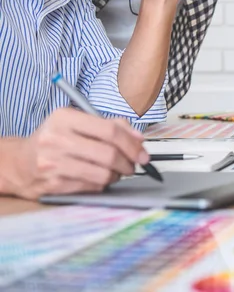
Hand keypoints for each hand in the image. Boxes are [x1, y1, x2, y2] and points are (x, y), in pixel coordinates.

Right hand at [2, 108, 148, 199]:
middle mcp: (56, 139)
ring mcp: (53, 164)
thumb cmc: (55, 140)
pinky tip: (98, 178)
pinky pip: (92, 187)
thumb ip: (110, 125)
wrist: (18, 162)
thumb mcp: (77, 122)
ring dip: (117, 175)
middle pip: (109, 154)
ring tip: (115, 172)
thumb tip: (139, 139)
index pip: (110, 131)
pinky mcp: (53, 185)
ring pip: (103, 174)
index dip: (132, 144)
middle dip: (129, 163)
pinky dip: (102, 184)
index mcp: (64, 118)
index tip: (143, 153)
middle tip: (133, 165)